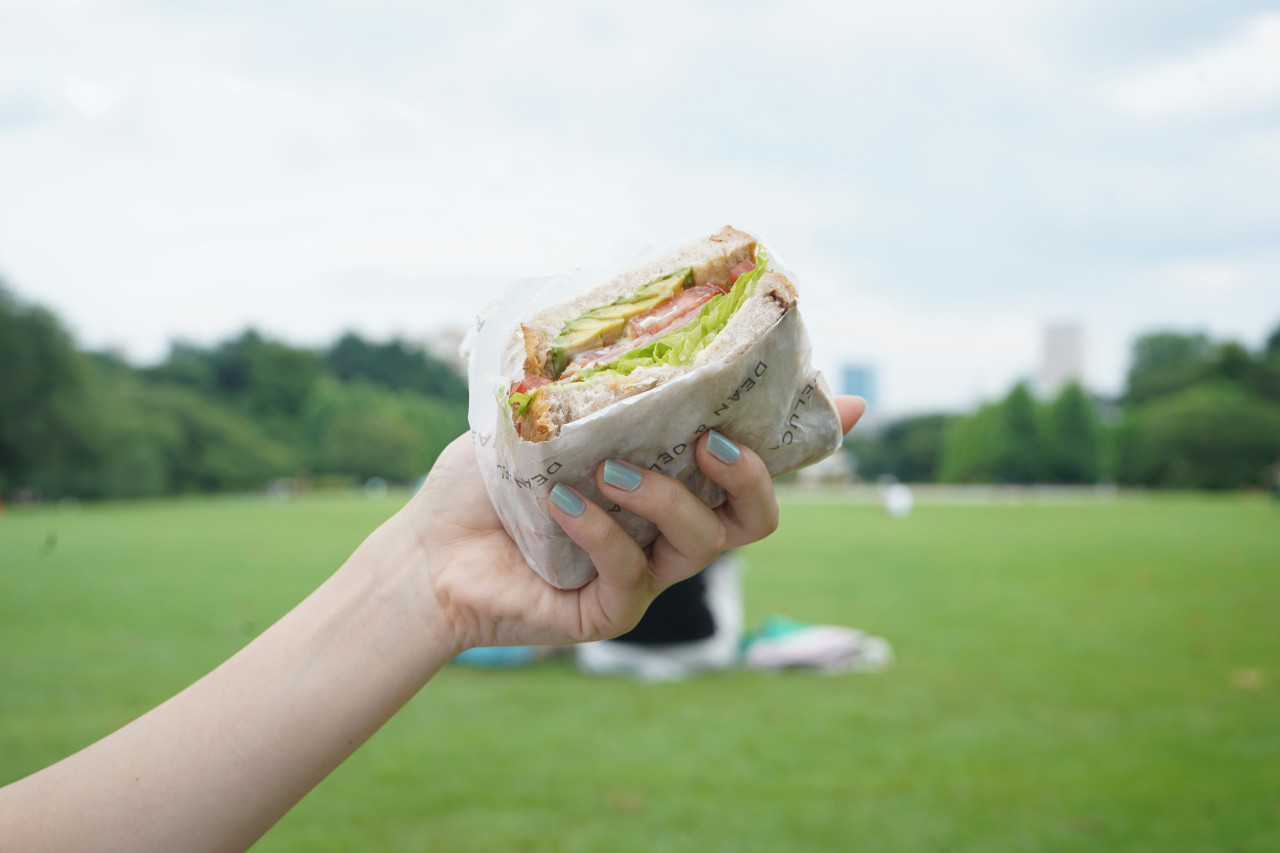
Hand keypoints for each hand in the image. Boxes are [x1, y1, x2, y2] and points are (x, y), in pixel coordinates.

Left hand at [399, 396, 865, 652]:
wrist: (425, 552)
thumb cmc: (483, 481)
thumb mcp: (541, 417)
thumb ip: (592, 385)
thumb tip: (618, 329)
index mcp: (665, 477)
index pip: (748, 458)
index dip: (807, 435)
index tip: (853, 400)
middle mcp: (667, 527)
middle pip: (755, 515)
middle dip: (750, 475)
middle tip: (710, 441)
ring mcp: (645, 573)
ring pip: (706, 542)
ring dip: (666, 497)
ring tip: (610, 471)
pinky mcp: (610, 610)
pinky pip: (633, 571)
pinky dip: (601, 529)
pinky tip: (558, 504)